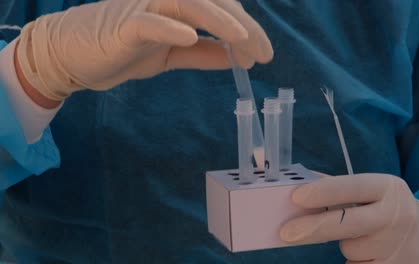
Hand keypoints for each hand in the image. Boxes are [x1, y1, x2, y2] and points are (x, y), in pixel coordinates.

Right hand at [15, 0, 272, 101]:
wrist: (74, 57)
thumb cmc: (122, 50)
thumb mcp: (171, 56)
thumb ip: (201, 54)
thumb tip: (234, 58)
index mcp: (179, 8)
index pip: (222, 10)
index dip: (247, 30)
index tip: (264, 54)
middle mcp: (166, 2)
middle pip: (213, 4)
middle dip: (243, 28)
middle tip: (264, 53)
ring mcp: (145, 8)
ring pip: (188, 4)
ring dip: (218, 20)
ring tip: (242, 39)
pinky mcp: (123, 25)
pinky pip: (149, 22)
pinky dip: (169, 27)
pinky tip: (191, 36)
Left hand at [280, 174, 418, 263]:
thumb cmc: (383, 207)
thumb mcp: (370, 191)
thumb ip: (337, 188)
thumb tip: (296, 184)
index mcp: (388, 187)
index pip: (352, 186)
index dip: (324, 192)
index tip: (296, 197)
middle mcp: (398, 214)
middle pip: (346, 222)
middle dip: (313, 228)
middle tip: (286, 233)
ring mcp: (399, 245)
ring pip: (350, 248)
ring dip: (346, 244)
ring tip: (364, 237)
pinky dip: (355, 260)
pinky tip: (369, 252)